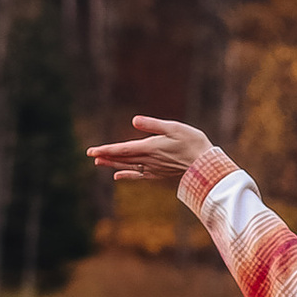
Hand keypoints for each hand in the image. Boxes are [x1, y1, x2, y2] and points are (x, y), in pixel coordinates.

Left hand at [87, 115, 219, 186]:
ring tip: (99, 163)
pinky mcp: (159, 174)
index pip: (122, 149)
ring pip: (128, 167)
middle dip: (106, 156)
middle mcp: (149, 160)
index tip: (91, 151)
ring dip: (112, 164)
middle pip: (122, 158)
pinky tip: (118, 176)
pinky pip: (139, 176)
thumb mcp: (174, 127)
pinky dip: (127, 175)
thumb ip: (153, 124)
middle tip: (91, 155)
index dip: (106, 150)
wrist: (206, 165)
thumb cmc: (193, 143)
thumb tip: (134, 121)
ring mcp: (154, 168)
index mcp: (150, 147)